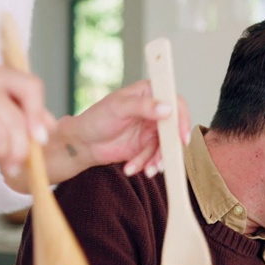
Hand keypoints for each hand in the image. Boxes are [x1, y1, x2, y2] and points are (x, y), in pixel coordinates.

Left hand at [55, 81, 192, 181]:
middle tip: (161, 161)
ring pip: (165, 147)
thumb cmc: (96, 119)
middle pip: (174, 129)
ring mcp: (151, 130)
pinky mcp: (146, 147)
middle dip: (169, 148)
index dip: (182, 119)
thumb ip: (143, 106)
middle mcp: (154, 112)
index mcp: (149, 94)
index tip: (181, 138)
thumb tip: (167, 108)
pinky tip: (131, 168)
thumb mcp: (118, 108)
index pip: (176, 102)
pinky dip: (146, 165)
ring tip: (146, 170)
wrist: (83, 143)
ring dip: (156, 160)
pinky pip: (154, 158)